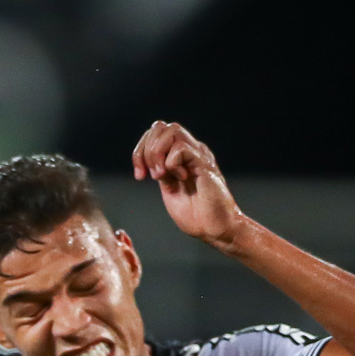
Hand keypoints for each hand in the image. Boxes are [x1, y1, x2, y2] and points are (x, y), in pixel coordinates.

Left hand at [132, 121, 241, 248]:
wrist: (215, 229)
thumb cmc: (195, 214)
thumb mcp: (170, 189)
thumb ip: (162, 171)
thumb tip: (148, 159)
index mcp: (181, 156)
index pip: (155, 134)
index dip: (140, 151)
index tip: (139, 176)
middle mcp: (191, 150)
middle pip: (161, 126)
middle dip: (145, 149)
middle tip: (149, 175)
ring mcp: (199, 155)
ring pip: (171, 130)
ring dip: (157, 153)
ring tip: (161, 175)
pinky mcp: (205, 164)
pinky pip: (181, 148)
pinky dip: (172, 163)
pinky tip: (181, 179)